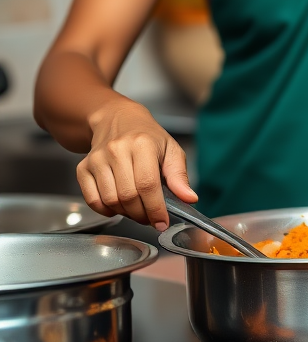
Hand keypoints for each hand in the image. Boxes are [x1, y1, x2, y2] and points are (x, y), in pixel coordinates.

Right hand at [78, 98, 196, 229]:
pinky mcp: (83, 168)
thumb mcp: (171, 150)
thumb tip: (189, 198)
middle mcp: (117, 150)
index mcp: (143, 144)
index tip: (162, 222)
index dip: (155, 208)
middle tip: (150, 217)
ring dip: (125, 213)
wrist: (117, 120)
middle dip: (142, 214)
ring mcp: (97, 159)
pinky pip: (92, 200)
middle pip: (128, 196)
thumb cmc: (148, 137)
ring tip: (136, 209)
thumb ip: (179, 176)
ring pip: (110, 201)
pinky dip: (106, 210)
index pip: (148, 185)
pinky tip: (118, 206)